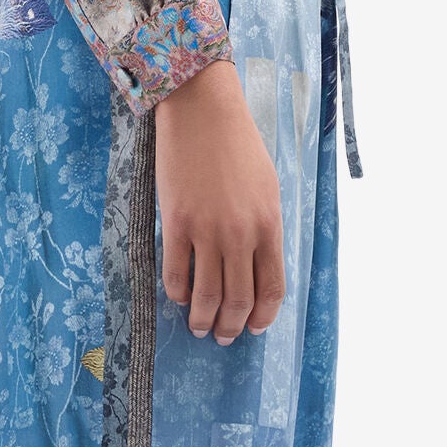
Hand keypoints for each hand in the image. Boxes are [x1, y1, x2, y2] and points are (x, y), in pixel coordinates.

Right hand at [155, 60, 285, 344]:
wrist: (203, 109)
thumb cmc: (238, 145)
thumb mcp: (267, 187)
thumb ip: (265, 228)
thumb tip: (257, 266)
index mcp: (268, 225)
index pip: (271, 287)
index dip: (263, 315)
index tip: (254, 327)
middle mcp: (240, 234)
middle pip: (239, 299)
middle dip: (232, 327)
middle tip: (224, 336)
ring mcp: (206, 230)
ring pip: (207, 295)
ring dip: (203, 319)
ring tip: (200, 327)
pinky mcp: (176, 223)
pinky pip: (176, 274)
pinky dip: (178, 294)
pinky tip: (179, 298)